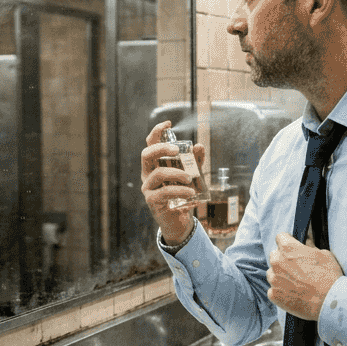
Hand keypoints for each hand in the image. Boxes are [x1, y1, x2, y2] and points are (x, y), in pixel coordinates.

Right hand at [140, 120, 205, 245]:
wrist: (178, 221)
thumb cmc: (182, 195)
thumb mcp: (191, 176)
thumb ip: (195, 162)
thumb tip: (199, 146)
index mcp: (154, 165)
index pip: (150, 145)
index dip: (156, 132)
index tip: (168, 123)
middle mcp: (147, 174)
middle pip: (147, 155)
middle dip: (161, 149)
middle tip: (177, 150)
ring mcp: (148, 188)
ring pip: (158, 174)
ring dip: (176, 173)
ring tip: (190, 178)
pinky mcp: (152, 201)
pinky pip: (164, 192)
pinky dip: (179, 190)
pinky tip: (190, 192)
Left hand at [266, 232, 342, 320]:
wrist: (329, 301)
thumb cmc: (329, 276)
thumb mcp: (324, 254)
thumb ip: (310, 245)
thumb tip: (306, 239)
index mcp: (288, 248)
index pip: (280, 237)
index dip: (288, 242)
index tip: (293, 248)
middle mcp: (277, 262)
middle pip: (274, 256)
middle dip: (283, 259)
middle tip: (296, 268)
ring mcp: (274, 279)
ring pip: (272, 273)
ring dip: (280, 275)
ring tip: (296, 283)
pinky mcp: (273, 295)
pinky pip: (273, 289)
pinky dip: (281, 291)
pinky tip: (293, 294)